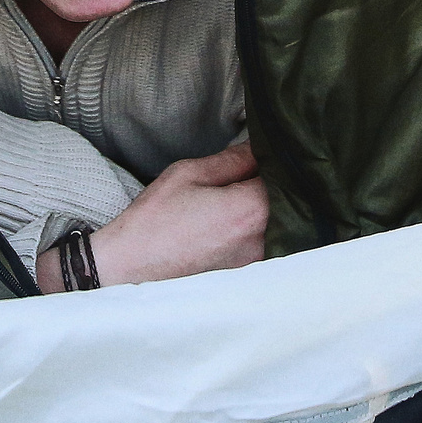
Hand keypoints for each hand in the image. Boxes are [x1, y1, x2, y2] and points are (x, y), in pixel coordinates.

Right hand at [43, 140, 266, 289]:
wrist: (130, 268)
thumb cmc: (155, 220)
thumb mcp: (189, 174)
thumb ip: (233, 159)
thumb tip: (261, 147)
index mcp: (249, 210)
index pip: (286, 175)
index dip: (281, 158)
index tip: (272, 148)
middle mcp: (261, 240)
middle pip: (290, 202)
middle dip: (280, 182)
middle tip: (259, 168)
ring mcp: (257, 262)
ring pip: (282, 224)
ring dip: (274, 206)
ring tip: (249, 192)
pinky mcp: (248, 275)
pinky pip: (269, 243)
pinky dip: (264, 228)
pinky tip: (241, 220)